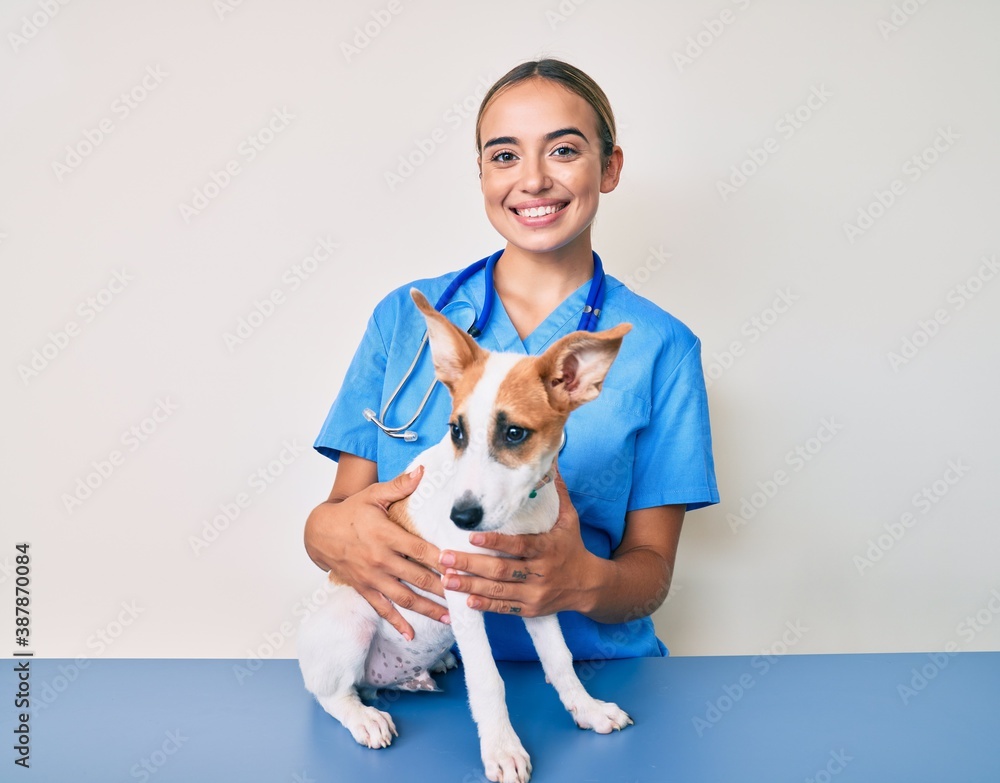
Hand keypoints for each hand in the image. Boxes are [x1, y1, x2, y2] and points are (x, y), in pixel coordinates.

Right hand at [304, 465, 449, 639]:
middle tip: (465, 596)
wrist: (319, 532)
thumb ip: (399, 485)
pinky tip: (412, 634)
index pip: (420, 549)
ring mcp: (372, 577)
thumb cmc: (351, 512)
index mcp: (385, 534)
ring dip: (427, 609)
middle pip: (417, 577)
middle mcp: (380, 559)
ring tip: (449, 618)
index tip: (461, 566)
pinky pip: (383, 609)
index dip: (441, 559)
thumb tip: (422, 470)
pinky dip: (397, 622)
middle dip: (442, 588)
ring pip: (404, 597)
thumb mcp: (373, 494)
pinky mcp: (365, 589)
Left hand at [437, 470, 598, 616]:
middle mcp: (541, 573)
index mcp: (548, 548)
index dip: (495, 542)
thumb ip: (557, 492)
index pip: (519, 545)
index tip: (472, 536)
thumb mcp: (569, 519)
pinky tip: (465, 601)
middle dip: (470, 565)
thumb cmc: (572, 547)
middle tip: (444, 558)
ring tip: (446, 579)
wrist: (589, 585)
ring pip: (498, 591)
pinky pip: (504, 609)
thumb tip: (552, 460)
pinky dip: (485, 606)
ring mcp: (535, 594)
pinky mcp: (531, 609)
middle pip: (501, 570)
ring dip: (470, 585)